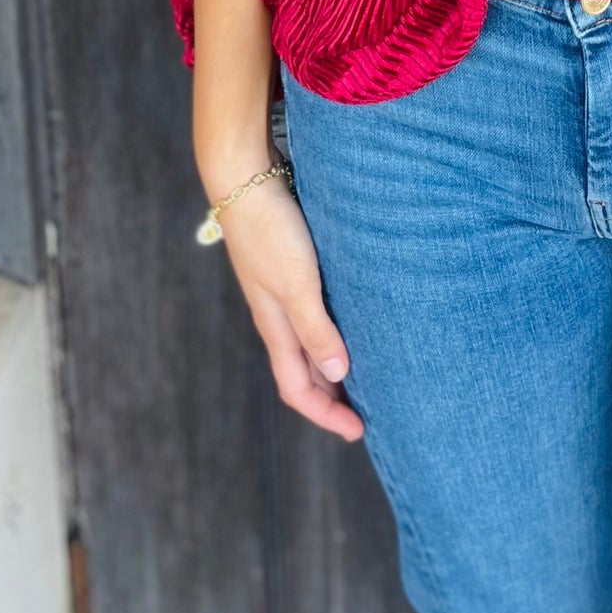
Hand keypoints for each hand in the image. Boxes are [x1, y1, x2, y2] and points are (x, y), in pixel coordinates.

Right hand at [210, 168, 363, 441]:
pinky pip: (313, 312)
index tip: (358, 432)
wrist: (243, 179)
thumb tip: (339, 375)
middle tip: (368, 411)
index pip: (297, 389)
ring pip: (309, 342)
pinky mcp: (290, 265)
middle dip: (332, 396)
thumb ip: (316, 328)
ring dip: (333, 363)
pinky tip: (353, 319)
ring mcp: (281, 290)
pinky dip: (331, 329)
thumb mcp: (297, 283)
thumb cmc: (270, 231)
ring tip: (366, 372)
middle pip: (304, 370)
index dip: (325, 414)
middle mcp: (278, 315)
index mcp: (275, 326)